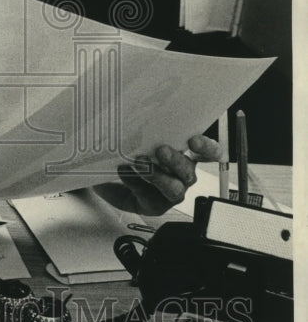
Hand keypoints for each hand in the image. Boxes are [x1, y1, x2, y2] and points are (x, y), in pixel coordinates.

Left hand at [93, 134, 220, 215]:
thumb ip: (149, 131)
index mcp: (187, 156)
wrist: (113, 178)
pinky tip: (123, 171)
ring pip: (174, 189)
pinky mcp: (156, 205)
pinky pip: (149, 196)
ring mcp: (171, 192)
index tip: (194, 141)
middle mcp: (183, 175)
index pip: (208, 153)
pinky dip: (134, 181)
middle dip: (176, 161)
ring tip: (139, 162)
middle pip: (189, 171)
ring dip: (158, 176)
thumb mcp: (143, 138)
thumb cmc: (134, 153)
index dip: (207, 148)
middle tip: (161, 150)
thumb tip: (142, 116)